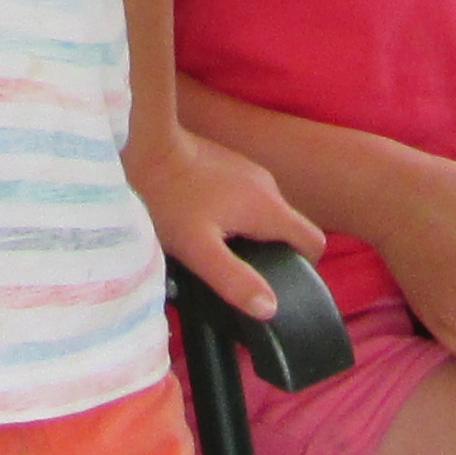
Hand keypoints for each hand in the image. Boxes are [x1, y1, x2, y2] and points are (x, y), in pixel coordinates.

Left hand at [127, 121, 326, 321]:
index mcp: (268, 207)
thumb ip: (234, 279)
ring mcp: (247, 170)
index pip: (312, 241)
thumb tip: (270, 308)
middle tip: (237, 273)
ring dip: (248, 234)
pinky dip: (233, 215)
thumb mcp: (198, 248)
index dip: (305, 267)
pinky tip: (202, 223)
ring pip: (263, 213)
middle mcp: (266, 185)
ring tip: (214, 250)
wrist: (142, 146)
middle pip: (287, 229)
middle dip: (271, 253)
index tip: (279, 282)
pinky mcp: (227, 164)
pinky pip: (244, 198)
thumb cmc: (168, 198)